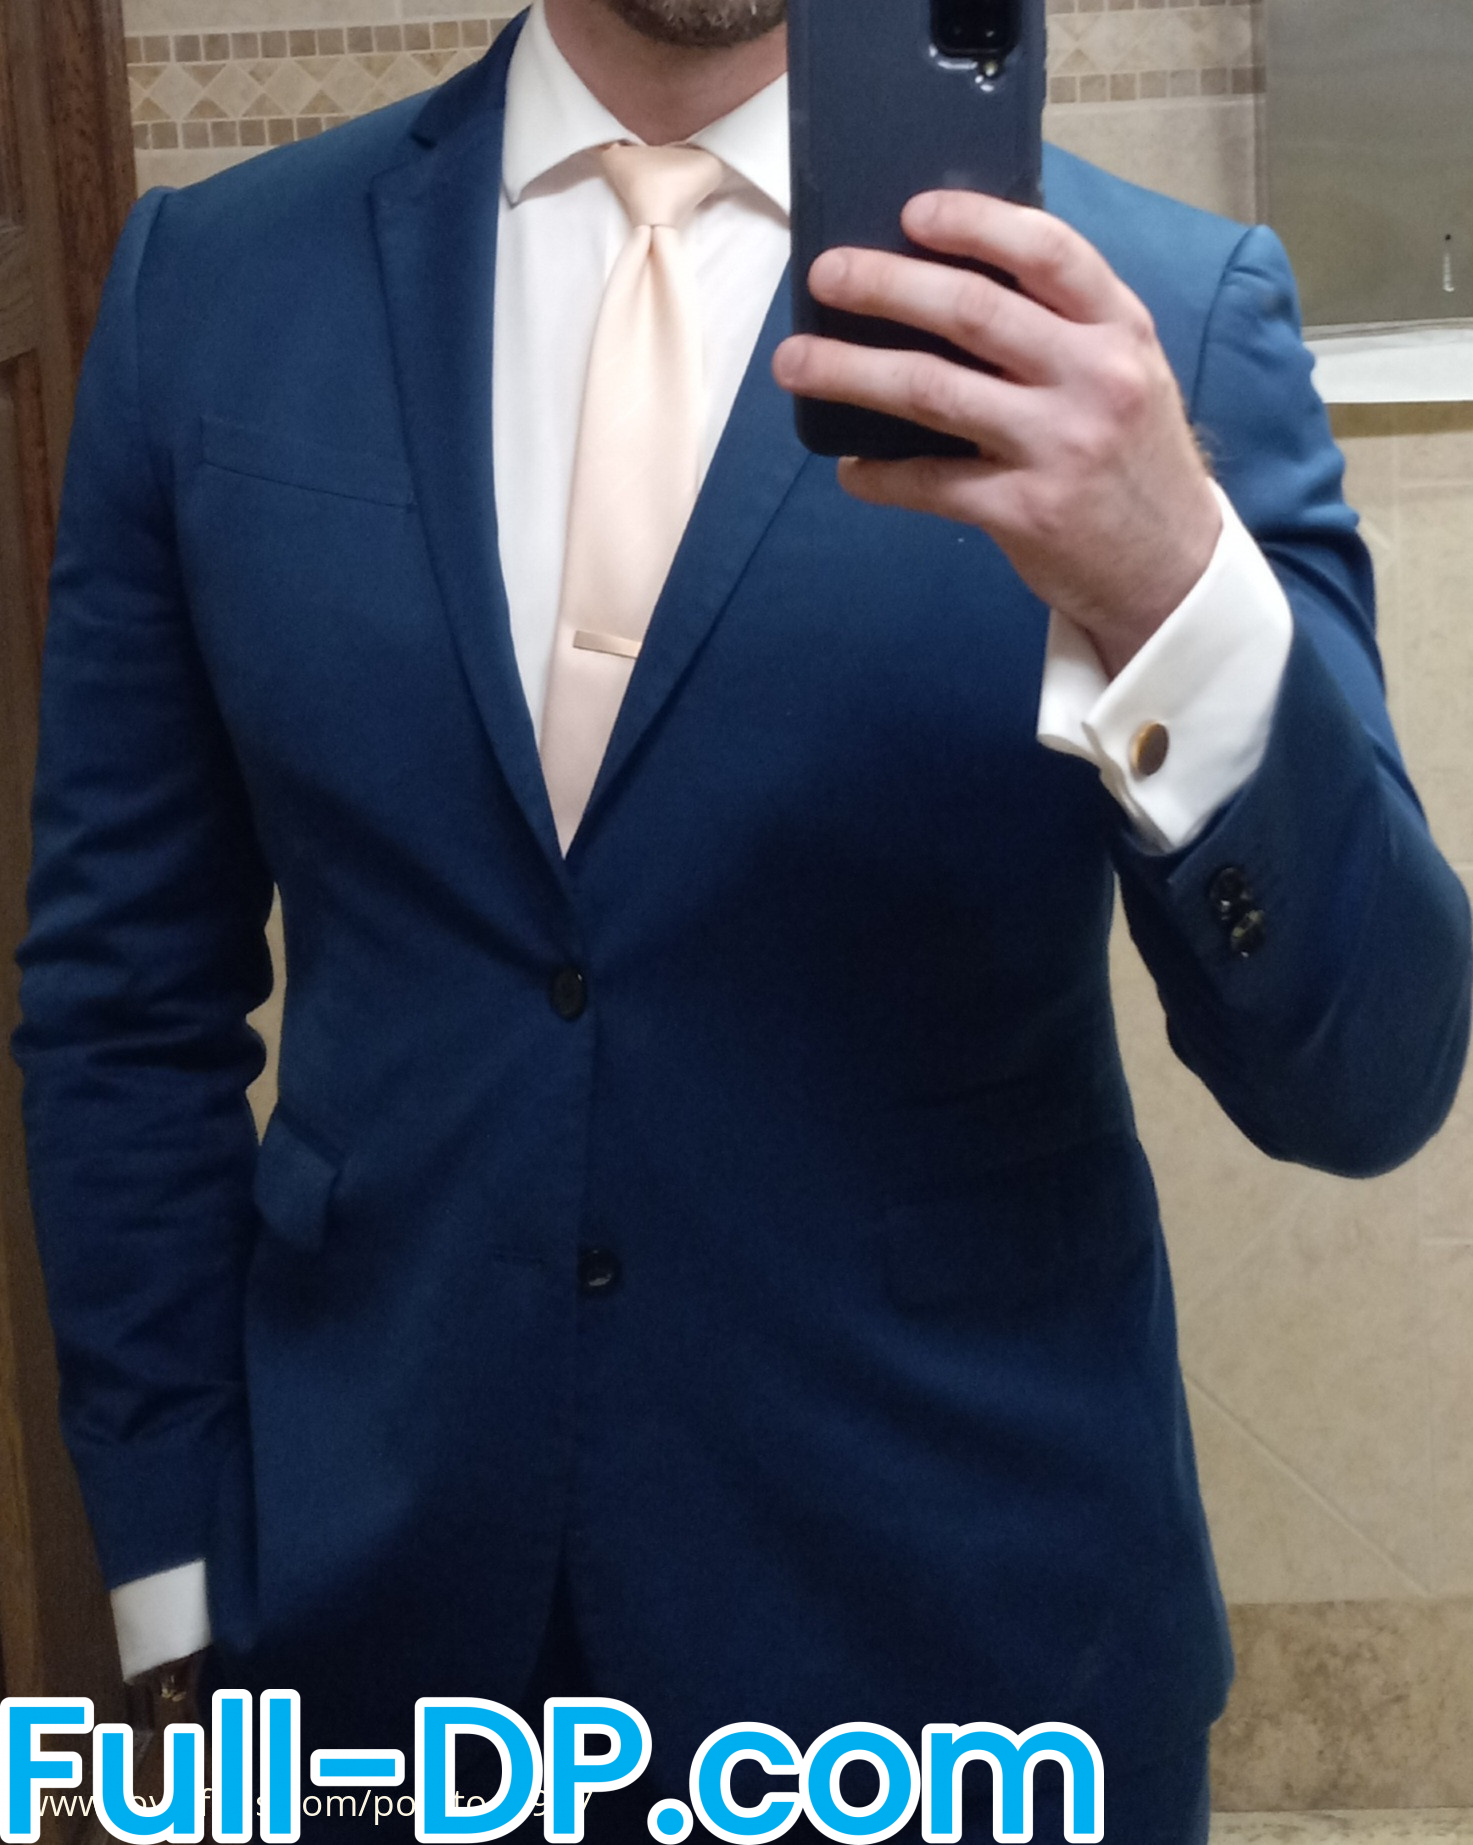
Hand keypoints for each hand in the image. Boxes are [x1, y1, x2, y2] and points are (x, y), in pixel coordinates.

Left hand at [771, 191, 1222, 677]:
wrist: (1172, 568)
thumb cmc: (1131, 457)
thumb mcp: (1124, 372)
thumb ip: (1061, 327)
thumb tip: (949, 278)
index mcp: (1120, 327)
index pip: (1046, 250)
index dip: (972, 223)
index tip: (909, 213)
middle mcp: (1095, 377)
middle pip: (971, 311)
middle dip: (884, 285)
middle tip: (825, 276)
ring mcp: (1061, 445)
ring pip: (933, 391)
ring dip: (850, 372)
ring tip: (795, 363)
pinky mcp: (1028, 511)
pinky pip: (932, 484)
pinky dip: (880, 475)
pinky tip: (851, 469)